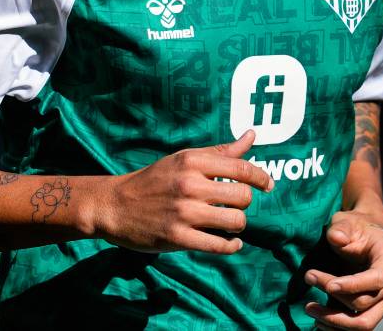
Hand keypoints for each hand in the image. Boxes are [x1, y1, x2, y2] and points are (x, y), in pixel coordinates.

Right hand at [97, 128, 274, 254]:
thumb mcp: (184, 159)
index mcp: (193, 161)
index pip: (242, 168)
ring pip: (235, 220)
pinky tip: (230, 242)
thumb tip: (252, 137)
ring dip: (237, 224)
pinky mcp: (177, 237)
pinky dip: (231, 245)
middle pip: (243, 196)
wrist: (114, 205)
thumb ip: (220, 152)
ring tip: (230, 223)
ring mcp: (184, 213)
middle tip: (235, 205)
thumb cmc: (154, 180)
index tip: (268, 185)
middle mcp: (190, 185)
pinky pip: (219, 245)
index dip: (262, 178)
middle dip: (244, 202)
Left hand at [303, 210, 382, 329]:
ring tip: (310, 309)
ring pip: (364, 322)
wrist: (364, 235)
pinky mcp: (376, 308)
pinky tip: (319, 321)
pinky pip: (360, 325)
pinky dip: (339, 327)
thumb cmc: (356, 227)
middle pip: (366, 302)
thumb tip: (337, 238)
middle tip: (308, 284)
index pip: (377, 278)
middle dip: (335, 299)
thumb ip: (341, 228)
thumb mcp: (347, 221)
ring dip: (335, 320)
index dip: (353, 285)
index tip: (328, 286)